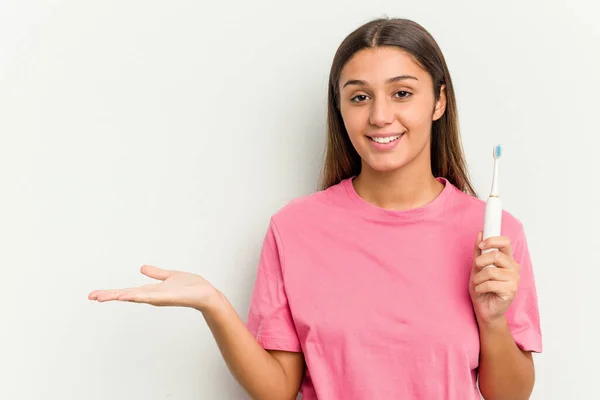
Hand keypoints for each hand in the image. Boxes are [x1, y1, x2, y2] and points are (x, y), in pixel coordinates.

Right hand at [88, 265, 220, 311]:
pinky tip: (126, 295)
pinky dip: (137, 296)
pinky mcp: (165, 298)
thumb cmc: (191, 287)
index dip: (111, 292)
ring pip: (133, 296)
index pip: (127, 291)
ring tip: (101, 296)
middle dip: (108, 295)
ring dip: (118, 296)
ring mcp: (157, 298)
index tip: (94, 294)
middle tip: (91, 296)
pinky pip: (148, 297)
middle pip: (125, 295)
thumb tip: (142, 268)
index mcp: (150, 290)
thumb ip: (156, 273)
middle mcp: (151, 296)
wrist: (205, 294)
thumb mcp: (170, 276)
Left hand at [469, 232, 519, 325]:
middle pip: (497, 255)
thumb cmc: (482, 287)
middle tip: (476, 268)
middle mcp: (513, 268)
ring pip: (491, 271)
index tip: (481, 245)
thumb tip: (480, 233)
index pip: (505, 242)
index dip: (492, 240)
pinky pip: (491, 284)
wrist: (484, 308)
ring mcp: (514, 279)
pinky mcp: (511, 290)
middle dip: (481, 262)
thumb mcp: (477, 267)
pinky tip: (481, 291)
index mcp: (507, 259)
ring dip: (479, 278)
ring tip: (478, 283)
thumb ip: (479, 251)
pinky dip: (480, 287)